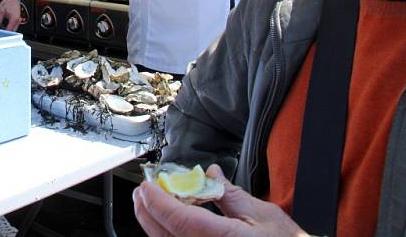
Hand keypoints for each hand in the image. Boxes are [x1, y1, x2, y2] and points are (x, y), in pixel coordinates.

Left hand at [0, 0, 20, 30]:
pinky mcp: (18, 19)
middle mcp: (18, 20)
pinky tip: (5, 24)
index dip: (3, 32)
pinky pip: (14, 25)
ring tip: (1, 26)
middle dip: (6, 31)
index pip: (9, 30)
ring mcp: (18, 20)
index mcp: (14, 19)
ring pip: (13, 29)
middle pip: (12, 31)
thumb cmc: (9, 2)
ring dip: (8, 29)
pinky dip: (10, 26)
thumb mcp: (1, 11)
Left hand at [133, 165, 307, 236]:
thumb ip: (229, 194)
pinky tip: (167, 222)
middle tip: (143, 190)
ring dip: (153, 223)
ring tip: (150, 203)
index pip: (180, 221)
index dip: (158, 201)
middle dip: (148, 210)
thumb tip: (209, 174)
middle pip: (165, 235)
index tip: (147, 185)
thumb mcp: (261, 215)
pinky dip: (167, 233)